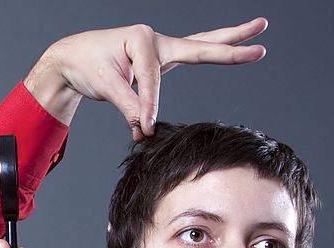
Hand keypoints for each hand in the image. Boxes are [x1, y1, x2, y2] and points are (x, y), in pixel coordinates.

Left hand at [24, 18, 267, 138]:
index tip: (142, 128)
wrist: (73, 58)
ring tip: (260, 29)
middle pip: (199, 44)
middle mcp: (155, 38)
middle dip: (230, 47)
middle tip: (260, 46)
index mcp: (141, 39)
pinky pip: (190, 55)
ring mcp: (160, 46)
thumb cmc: (86, 65)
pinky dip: (211, 51)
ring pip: (201, 44)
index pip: (151, 79)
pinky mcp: (160, 58)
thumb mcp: (105, 86)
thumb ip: (128, 107)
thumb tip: (145, 132)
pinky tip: (233, 46)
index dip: (147, 105)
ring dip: (230, 39)